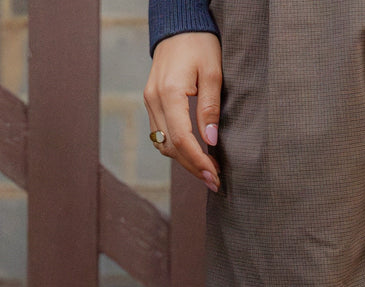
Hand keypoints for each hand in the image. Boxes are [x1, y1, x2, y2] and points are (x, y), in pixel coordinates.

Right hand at [144, 33, 222, 192]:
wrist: (178, 27)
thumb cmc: (199, 45)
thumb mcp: (212, 73)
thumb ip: (210, 108)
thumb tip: (211, 140)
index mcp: (170, 92)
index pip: (182, 139)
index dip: (198, 161)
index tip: (214, 175)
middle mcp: (154, 99)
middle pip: (171, 147)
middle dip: (193, 167)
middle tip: (214, 181)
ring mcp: (150, 101)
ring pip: (164, 144)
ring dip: (184, 161)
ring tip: (206, 171)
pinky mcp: (151, 102)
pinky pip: (161, 134)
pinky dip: (176, 149)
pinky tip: (193, 154)